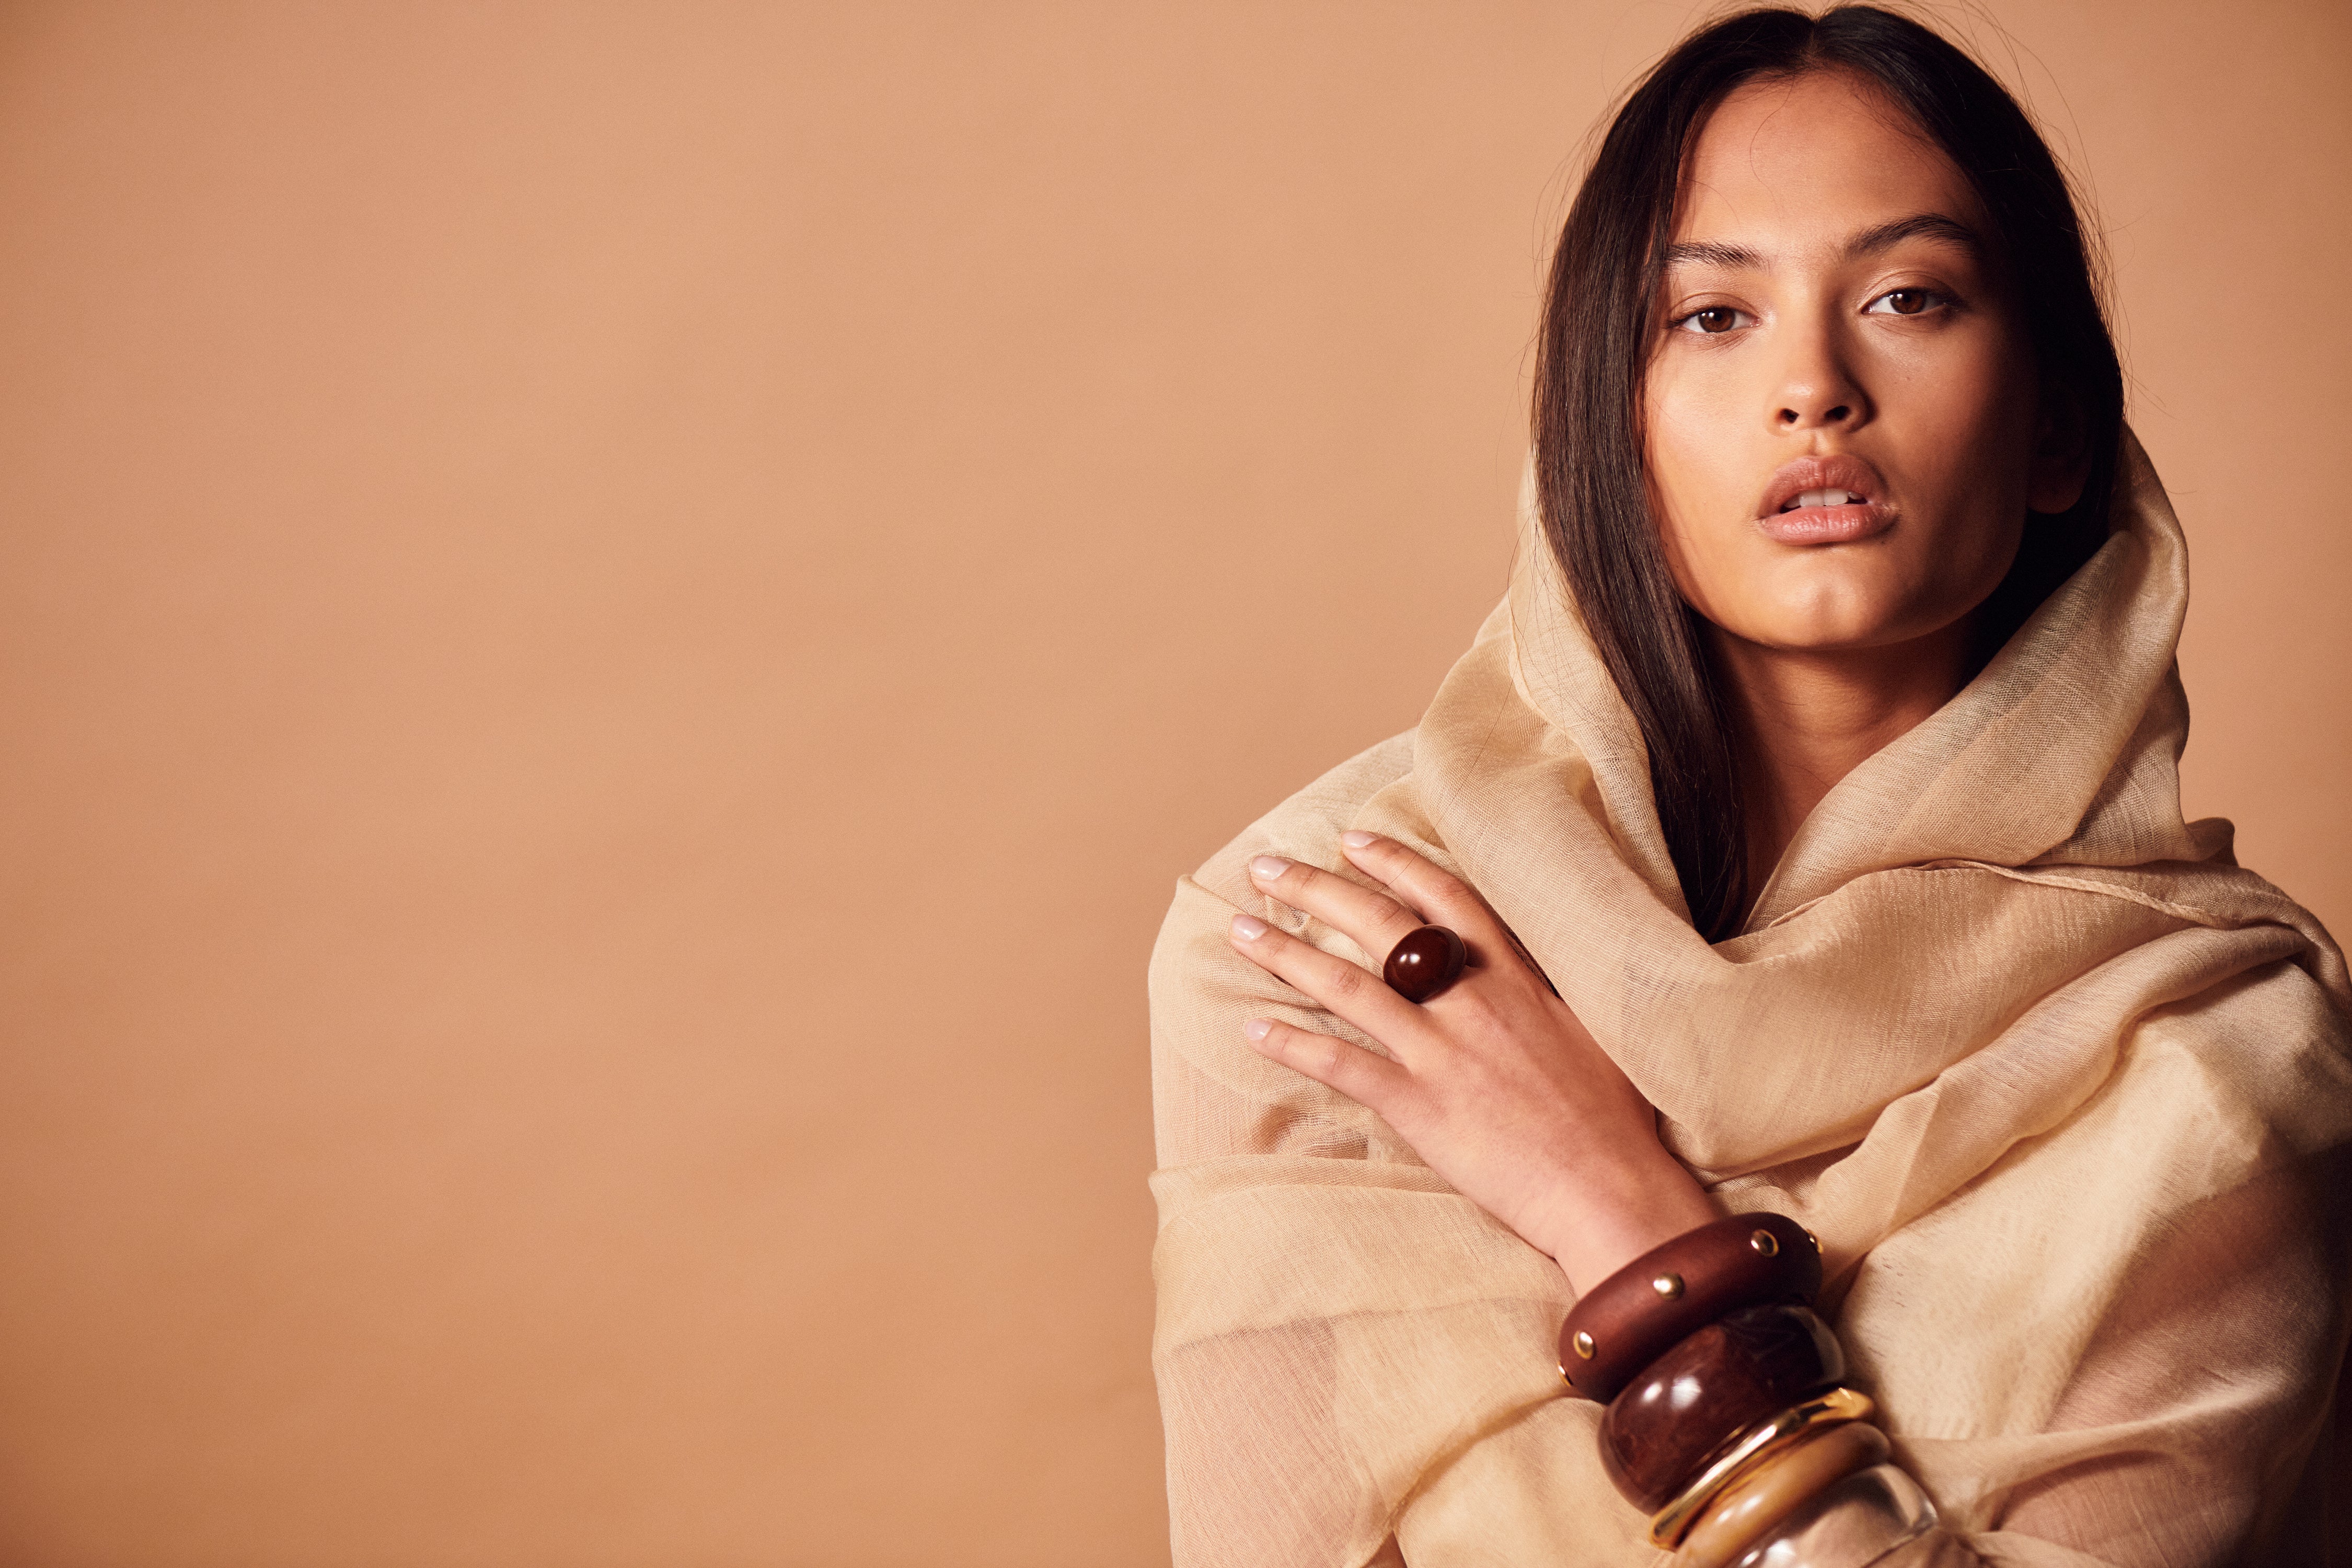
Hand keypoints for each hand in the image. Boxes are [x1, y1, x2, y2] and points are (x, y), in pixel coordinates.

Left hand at [1228, 830, 1714, 1293]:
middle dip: (1317, 889)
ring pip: (1347, 987)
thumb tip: (1518, 964)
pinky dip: (1293, 1045)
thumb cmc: (1614, 1117)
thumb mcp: (1591, 1028)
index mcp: (1516, 978)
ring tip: (1240, 930)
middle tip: (1265, 868)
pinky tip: (1253, 1028)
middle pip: (1381, 926)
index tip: (1350, 839)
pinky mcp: (1420, 1106)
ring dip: (1286, 954)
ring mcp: (1442, 1052)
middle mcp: (1472, 1002)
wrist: (1613, 1187)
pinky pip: (1342, 1065)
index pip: (1444, 898)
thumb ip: (1543, 990)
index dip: (1393, 862)